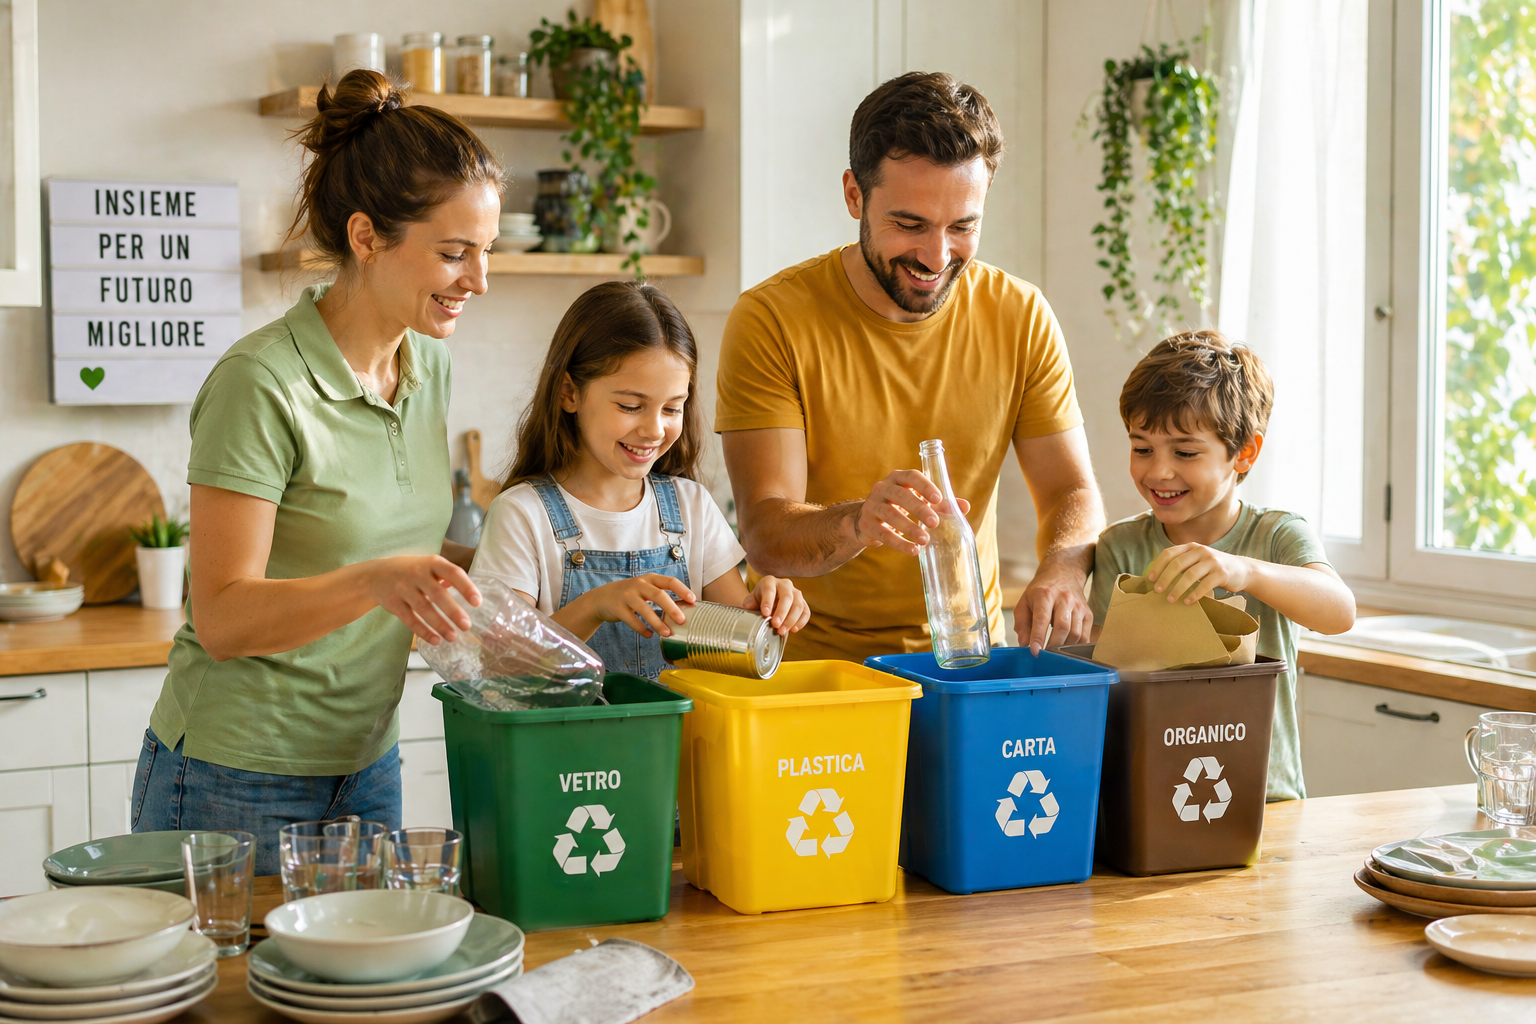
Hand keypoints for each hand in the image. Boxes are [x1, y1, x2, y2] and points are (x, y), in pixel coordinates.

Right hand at [367, 556, 480, 645]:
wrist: (376, 574)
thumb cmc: (412, 571)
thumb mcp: (430, 565)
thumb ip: (449, 577)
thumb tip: (471, 594)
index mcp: (432, 563)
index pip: (453, 572)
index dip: (466, 587)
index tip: (477, 602)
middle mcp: (417, 574)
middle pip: (437, 593)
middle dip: (453, 611)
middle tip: (466, 626)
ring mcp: (403, 588)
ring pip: (423, 608)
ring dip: (440, 625)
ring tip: (453, 637)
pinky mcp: (393, 603)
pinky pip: (409, 619)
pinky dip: (423, 631)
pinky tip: (435, 640)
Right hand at [582, 574, 696, 638]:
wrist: (601, 599)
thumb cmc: (630, 595)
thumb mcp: (644, 588)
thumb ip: (660, 594)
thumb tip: (684, 610)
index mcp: (649, 579)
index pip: (669, 581)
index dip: (682, 590)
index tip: (693, 600)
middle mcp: (638, 584)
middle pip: (658, 594)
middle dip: (671, 608)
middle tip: (682, 620)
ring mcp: (627, 596)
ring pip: (644, 609)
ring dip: (657, 622)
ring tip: (667, 633)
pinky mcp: (617, 608)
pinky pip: (632, 620)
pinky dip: (641, 629)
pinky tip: (648, 635)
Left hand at [743, 575, 810, 635]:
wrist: (767, 602)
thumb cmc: (758, 601)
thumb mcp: (751, 600)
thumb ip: (749, 603)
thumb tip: (748, 607)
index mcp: (770, 581)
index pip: (770, 590)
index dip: (768, 602)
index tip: (765, 614)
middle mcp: (785, 584)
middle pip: (787, 597)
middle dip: (782, 612)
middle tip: (775, 625)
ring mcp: (796, 593)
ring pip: (798, 605)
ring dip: (791, 620)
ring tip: (782, 631)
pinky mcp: (803, 603)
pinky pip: (806, 612)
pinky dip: (801, 622)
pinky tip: (794, 630)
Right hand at [851, 470, 970, 555]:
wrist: (867, 520)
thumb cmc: (899, 507)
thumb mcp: (918, 501)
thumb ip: (940, 504)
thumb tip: (965, 506)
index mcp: (898, 478)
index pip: (911, 476)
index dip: (925, 486)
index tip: (938, 499)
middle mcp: (882, 488)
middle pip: (900, 495)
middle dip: (918, 508)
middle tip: (934, 522)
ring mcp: (872, 505)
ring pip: (890, 514)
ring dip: (909, 528)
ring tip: (924, 540)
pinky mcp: (866, 524)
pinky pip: (883, 533)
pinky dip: (899, 543)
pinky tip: (913, 551)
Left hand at [1014, 559, 1092, 654]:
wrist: (1064, 574)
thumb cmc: (1041, 591)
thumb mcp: (1024, 602)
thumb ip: (1022, 624)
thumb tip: (1025, 645)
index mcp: (1044, 594)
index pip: (1042, 618)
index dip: (1038, 637)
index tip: (1035, 652)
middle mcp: (1064, 599)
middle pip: (1062, 627)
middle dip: (1052, 646)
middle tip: (1044, 656)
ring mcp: (1079, 606)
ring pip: (1075, 634)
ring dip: (1063, 648)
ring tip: (1053, 651)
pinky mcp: (1088, 614)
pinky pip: (1084, 636)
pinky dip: (1075, 646)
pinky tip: (1065, 646)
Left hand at [1145, 544, 1251, 604]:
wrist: (1242, 570)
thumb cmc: (1213, 568)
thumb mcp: (1197, 560)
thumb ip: (1182, 563)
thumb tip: (1157, 578)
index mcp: (1191, 547)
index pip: (1169, 553)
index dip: (1158, 566)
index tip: (1150, 579)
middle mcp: (1201, 551)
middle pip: (1177, 564)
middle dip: (1165, 578)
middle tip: (1157, 591)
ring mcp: (1212, 561)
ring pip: (1190, 575)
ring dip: (1178, 588)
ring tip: (1170, 599)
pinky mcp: (1222, 573)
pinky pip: (1205, 585)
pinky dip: (1194, 594)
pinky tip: (1188, 602)